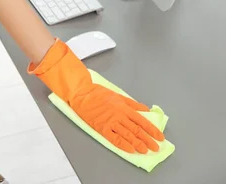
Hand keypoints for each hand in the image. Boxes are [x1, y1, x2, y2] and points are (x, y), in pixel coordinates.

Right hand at [28, 39, 163, 153]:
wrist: (83, 94)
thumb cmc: (100, 94)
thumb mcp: (119, 96)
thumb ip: (133, 104)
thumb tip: (146, 110)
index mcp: (124, 107)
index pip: (142, 120)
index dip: (152, 130)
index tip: (160, 137)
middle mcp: (119, 115)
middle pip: (136, 129)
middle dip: (147, 139)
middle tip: (155, 147)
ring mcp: (110, 122)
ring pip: (127, 135)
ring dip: (138, 143)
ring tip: (145, 150)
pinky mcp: (102, 128)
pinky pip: (114, 138)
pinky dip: (123, 145)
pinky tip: (130, 150)